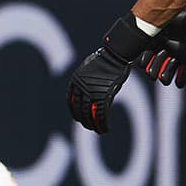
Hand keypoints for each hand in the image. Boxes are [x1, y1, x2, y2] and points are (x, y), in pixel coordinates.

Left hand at [69, 16, 152, 133]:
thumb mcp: (89, 67)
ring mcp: (92, 92)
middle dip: (84, 121)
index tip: (78, 118)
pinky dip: (102, 123)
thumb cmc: (105, 58)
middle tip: (89, 127)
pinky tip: (105, 129)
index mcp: (76, 80)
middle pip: (80, 110)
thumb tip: (86, 88)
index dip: (74, 111)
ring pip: (90, 114)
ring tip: (98, 130)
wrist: (115, 54)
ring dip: (93, 125)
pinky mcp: (103, 95)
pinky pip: (101, 114)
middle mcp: (81, 87)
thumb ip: (85, 79)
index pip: (70, 101)